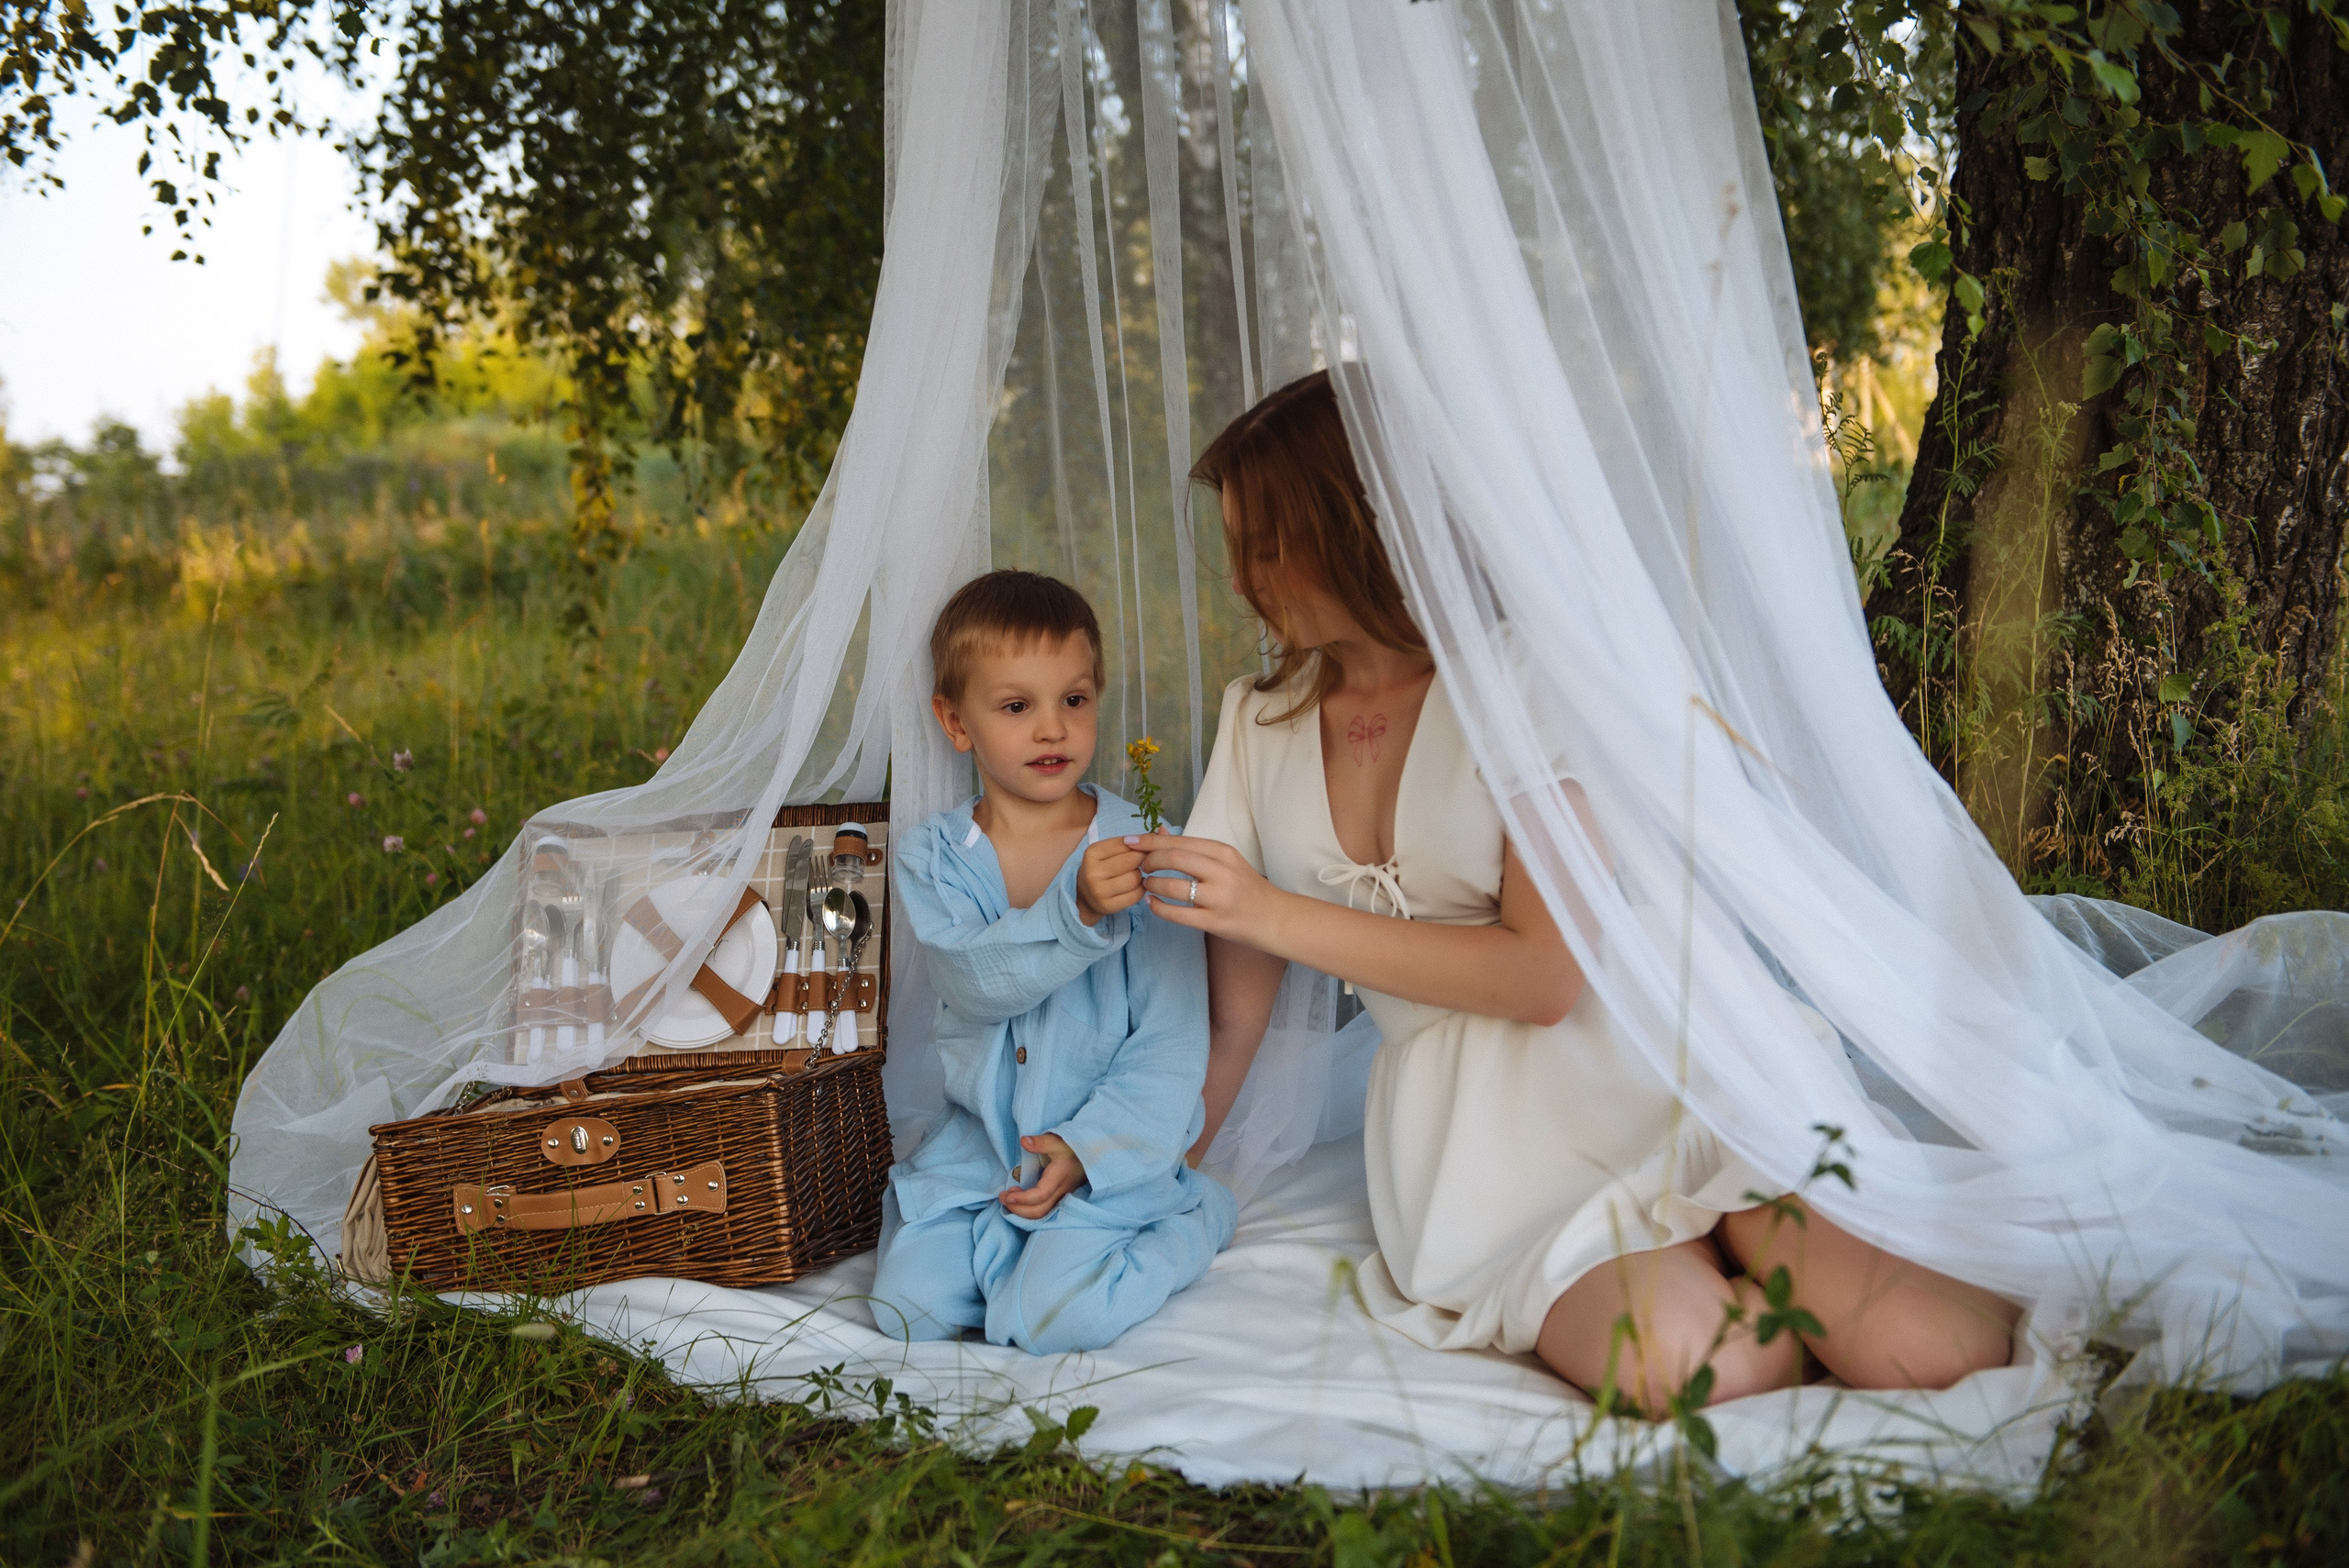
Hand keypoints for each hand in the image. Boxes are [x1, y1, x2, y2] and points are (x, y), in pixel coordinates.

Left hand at [1000, 1133, 1084, 1219]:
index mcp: (1059, 1177)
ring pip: (1041, 1214)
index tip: (1007, 1194)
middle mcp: (1061, 1191)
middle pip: (1039, 1210)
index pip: (1040, 1195)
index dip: (1023, 1199)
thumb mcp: (1057, 1141)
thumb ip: (1040, 1142)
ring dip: (1022, 1211)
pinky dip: (1028, 1210)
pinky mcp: (1059, 1198)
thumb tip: (1023, 1141)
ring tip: (1009, 1199)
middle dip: (1017, 1208)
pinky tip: (1019, 1201)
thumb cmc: (1073, 1147)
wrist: (1092, 1155)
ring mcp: (1061, 1197)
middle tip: (1003, 1197)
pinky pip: (1044, 1211)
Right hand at [1075, 836, 1144, 925]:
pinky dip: (1141, 890)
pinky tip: (1136, 887)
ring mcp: (1098, 890)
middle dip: (1142, 860)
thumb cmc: (1103, 868)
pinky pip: (1135, 895)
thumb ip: (1134, 841)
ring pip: (1135, 878)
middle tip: (1143, 863)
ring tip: (1136, 876)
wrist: (1085, 896)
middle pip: (1132, 860)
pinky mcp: (1107, 906)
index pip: (1126, 843)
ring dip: (1141, 877)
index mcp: (1093, 852)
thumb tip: (1163, 830)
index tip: (1145, 849)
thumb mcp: (1110, 851)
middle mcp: (1092, 871)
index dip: (1141, 845)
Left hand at [1133, 833, 1290, 945]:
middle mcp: (1222, 872)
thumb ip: (1192, 848)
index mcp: (1223, 853)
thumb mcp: (1224, 861)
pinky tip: (1152, 903)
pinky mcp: (1214, 921)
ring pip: (1173, 886)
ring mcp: (1219, 898)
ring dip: (1152, 884)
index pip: (1180, 841)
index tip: (1130, 842)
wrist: (1274, 918)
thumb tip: (1159, 833)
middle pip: (1174, 858)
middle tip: (1140, 866)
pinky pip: (1177, 914)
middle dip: (1149, 861)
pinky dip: (1158, 907)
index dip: (1150, 841)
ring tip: (1146, 884)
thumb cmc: (1247, 888)